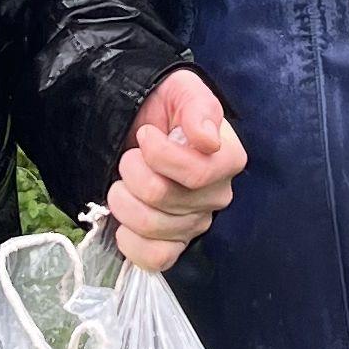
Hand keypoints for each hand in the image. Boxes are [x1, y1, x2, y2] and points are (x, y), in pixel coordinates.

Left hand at [103, 67, 245, 273]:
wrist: (142, 125)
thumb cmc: (165, 106)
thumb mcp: (182, 89)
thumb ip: (198, 108)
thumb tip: (207, 140)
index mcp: (227, 159)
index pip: (196, 173)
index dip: (159, 155)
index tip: (145, 135)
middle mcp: (217, 195)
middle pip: (163, 198)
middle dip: (132, 172)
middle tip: (129, 157)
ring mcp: (195, 222)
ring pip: (152, 226)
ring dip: (123, 201)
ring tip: (121, 184)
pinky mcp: (174, 243)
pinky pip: (156, 259)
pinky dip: (132, 243)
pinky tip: (123, 224)